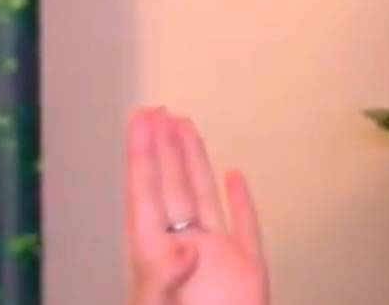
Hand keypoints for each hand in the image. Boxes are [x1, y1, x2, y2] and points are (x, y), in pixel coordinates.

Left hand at [126, 108, 267, 304]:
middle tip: (156, 109)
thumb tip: (184, 245)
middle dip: (164, 148)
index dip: (142, 155)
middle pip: (172, 186)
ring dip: (196, 162)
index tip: (140, 120)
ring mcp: (217, 259)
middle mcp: (184, 248)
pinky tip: (235, 176)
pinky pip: (246, 229)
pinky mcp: (248, 273)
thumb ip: (165, 279)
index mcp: (155, 253)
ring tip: (186, 125)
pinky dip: (241, 202)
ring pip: (204, 198)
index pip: (146, 192)